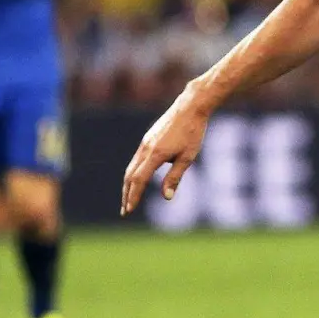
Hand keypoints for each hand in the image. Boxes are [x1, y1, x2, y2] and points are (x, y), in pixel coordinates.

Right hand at [121, 85, 209, 215]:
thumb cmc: (193, 132)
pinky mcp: (148, 138)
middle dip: (127, 194)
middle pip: (130, 176)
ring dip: (128, 185)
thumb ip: (174, 177)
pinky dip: (134, 173)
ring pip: (131, 167)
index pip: (139, 180)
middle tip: (125, 211)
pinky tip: (137, 180)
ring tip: (129, 198)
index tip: (129, 210)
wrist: (190, 106)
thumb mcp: (188, 157)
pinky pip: (136, 159)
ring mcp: (145, 142)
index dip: (133, 197)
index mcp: (155, 154)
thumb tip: (166, 197)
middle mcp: (146, 148)